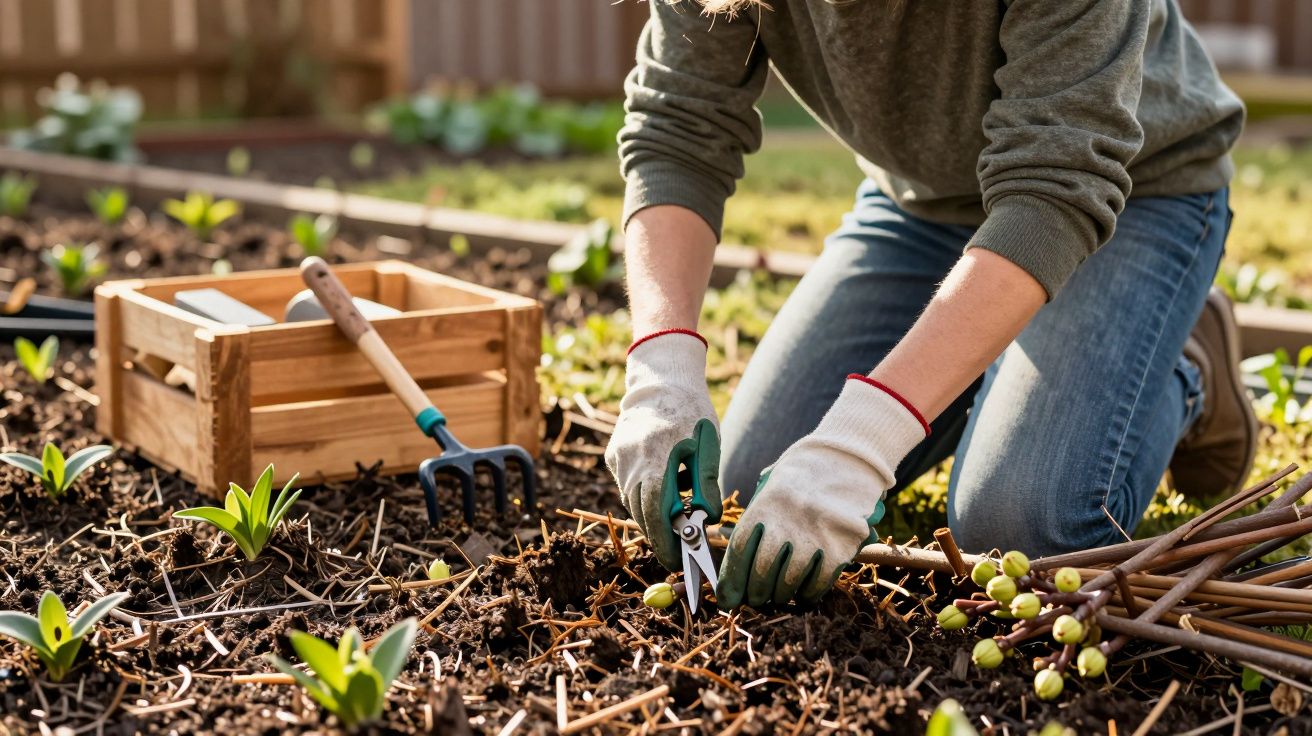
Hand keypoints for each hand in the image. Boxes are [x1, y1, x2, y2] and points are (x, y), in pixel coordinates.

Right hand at [606, 330, 720, 570]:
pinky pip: (627, 485)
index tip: (677, 559)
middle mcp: (630, 461)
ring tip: (676, 512)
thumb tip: (707, 519)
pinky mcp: (613, 455)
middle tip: (678, 549)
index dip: (665, 541)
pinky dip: (643, 494)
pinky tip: (662, 483)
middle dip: (659, 535)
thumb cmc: (691, 411)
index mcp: (656, 458)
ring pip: (632, 500)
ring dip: (652, 514)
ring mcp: (618, 458)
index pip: (656, 512)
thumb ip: (707, 484)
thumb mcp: (708, 446)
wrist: (661, 378)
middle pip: (641, 512)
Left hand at [717, 376, 928, 607]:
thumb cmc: (803, 479)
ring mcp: (815, 535)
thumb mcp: (772, 488)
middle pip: (762, 571)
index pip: (739, 551)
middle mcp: (787, 521)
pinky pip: (818, 583)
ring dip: (782, 595)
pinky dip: (809, 593)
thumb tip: (732, 569)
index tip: (727, 599)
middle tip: (757, 599)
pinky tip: (805, 592)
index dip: (730, 580)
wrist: (848, 461)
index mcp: (765, 505)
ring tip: (781, 594)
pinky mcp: (840, 547)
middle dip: (756, 593)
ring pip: (789, 582)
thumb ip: (755, 521)